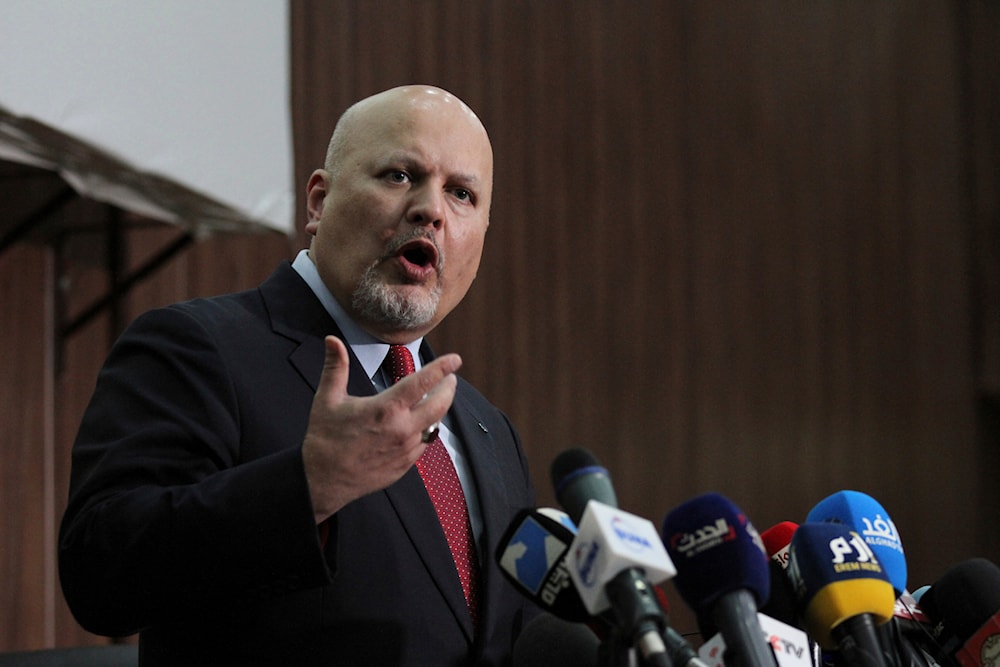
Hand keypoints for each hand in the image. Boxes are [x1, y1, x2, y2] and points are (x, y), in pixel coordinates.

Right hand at [302, 335, 460, 522]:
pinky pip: (424, 444)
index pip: (423, 382)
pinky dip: (426, 430)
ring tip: (437, 397)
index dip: (442, 368)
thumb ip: (335, 366)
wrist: (323, 480)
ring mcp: (406, 450)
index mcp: (386, 409)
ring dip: (438, 409)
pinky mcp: (405, 465)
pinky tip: (421, 423)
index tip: (454, 359)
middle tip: (450, 378)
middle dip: (449, 388)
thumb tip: (332, 340)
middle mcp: (402, 430)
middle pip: (440, 404)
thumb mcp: (327, 399)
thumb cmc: (325, 439)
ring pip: (434, 425)